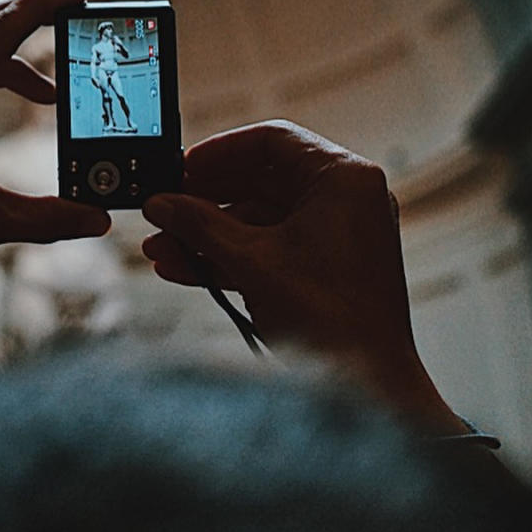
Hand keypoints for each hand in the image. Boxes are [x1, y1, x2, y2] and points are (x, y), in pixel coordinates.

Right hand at [142, 121, 461, 429]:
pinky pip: (269, 247)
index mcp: (343, 180)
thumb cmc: (333, 322)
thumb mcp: (252, 262)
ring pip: (259, 219)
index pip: (273, 141)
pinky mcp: (325, 268)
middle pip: (261, 181)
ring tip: (163, 248)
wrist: (369, 391)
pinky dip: (230, 256)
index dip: (221, 152)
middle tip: (166, 208)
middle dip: (206, 202)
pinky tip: (185, 267)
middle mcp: (346, 200)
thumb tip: (162, 204)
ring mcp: (337, 236)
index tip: (183, 166)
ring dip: (210, 235)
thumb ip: (200, 225)